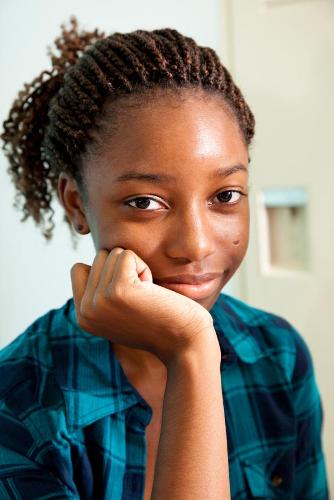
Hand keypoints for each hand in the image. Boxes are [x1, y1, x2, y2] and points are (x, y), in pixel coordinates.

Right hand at [70, 247, 215, 365]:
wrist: (184, 343)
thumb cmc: (158, 322)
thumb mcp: (117, 311)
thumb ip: (99, 293)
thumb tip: (83, 265)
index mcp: (82, 316)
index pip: (79, 269)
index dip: (107, 272)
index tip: (126, 296)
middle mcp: (84, 310)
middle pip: (99, 258)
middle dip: (124, 270)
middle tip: (140, 297)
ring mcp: (99, 301)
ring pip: (113, 253)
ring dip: (136, 268)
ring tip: (146, 296)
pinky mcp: (118, 290)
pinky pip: (127, 255)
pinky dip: (143, 267)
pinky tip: (151, 291)